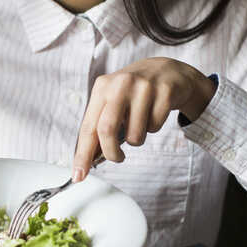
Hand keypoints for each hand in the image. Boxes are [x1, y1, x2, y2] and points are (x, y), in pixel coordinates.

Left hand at [72, 58, 215, 181]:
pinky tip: (154, 113)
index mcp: (102, 87)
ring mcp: (143, 87)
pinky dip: (153, 128)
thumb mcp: (113, 100)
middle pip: (107, 130)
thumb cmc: (134, 92)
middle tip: (118, 158)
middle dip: (111, 153)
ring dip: (137, 139)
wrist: (167, 71)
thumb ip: (100, 125)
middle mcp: (120, 84)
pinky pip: (155, 127)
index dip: (82, 154)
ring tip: (140, 123)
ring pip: (135, 135)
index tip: (79, 175)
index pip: (88, 127)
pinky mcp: (164, 93)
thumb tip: (89, 159)